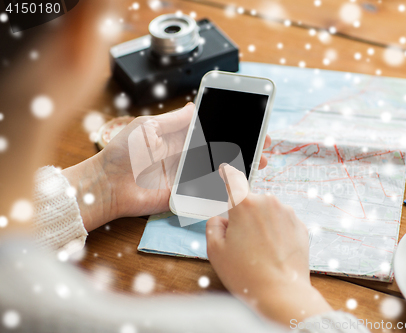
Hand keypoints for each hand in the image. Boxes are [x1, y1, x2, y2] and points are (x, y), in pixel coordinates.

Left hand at [62, 103, 271, 231]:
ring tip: (259, 161)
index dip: (230, 126)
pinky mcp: (186, 194)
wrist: (108, 186)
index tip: (250, 121)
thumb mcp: (147, 128)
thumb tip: (196, 106)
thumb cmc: (122, 154)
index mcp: (180, 137)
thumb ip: (174, 120)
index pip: (211, 129)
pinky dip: (226, 188)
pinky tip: (242, 182)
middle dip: (243, 145)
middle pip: (221, 149)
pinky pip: (209, 191)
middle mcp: (188, 156)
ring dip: (239, 166)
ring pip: (219, 169)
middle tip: (263, 143)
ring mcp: (189, 176)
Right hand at [206, 164, 331, 324]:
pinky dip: (277, 233)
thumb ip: (213, 225)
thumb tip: (222, 218)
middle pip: (250, 201)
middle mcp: (268, 202)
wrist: (281, 293)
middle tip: (241, 242)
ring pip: (268, 212)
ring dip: (262, 224)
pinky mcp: (300, 225)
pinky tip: (274, 252)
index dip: (226, 174)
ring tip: (259, 252)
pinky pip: (282, 223)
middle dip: (244, 215)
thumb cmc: (245, 273)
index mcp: (244, 204)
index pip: (232, 178)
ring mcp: (287, 213)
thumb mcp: (215, 250)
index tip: (225, 169)